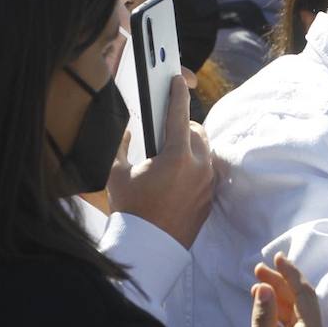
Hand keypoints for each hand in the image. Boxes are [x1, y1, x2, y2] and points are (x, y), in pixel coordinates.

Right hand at [107, 75, 214, 247]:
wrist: (149, 247)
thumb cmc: (131, 210)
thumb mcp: (117, 174)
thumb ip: (121, 147)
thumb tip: (127, 133)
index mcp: (177, 156)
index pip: (179, 114)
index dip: (177, 93)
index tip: (177, 79)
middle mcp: (198, 166)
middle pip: (196, 131)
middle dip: (182, 126)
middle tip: (163, 133)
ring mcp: (208, 182)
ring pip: (204, 150)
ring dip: (190, 146)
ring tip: (170, 155)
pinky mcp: (210, 196)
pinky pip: (207, 171)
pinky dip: (194, 166)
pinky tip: (177, 176)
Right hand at [249, 252, 326, 326]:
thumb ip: (264, 317)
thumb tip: (264, 288)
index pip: (304, 295)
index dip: (290, 274)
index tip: (277, 257)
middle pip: (299, 302)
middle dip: (279, 283)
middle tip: (258, 269)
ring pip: (293, 314)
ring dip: (276, 298)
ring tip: (256, 286)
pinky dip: (276, 314)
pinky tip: (262, 306)